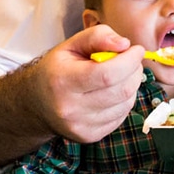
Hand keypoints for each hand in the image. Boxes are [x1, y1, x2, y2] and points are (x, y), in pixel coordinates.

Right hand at [31, 24, 144, 142]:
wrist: (37, 103)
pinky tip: (112, 92)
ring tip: (121, 75)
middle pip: (120, 90)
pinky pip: (121, 116)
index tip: (136, 50)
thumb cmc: (57, 69)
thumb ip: (98, 36)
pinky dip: (124, 101)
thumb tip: (125, 44)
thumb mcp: (71, 44)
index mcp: (62, 81)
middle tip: (131, 60)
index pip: (107, 74)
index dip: (129, 61)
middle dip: (134, 71)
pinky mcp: (90, 136)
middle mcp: (70, 108)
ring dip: (131, 86)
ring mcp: (80, 126)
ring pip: (125, 104)